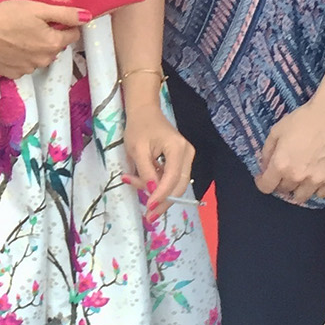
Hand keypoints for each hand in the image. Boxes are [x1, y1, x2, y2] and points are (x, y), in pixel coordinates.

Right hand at [0, 0, 85, 79]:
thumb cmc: (7, 14)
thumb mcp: (38, 8)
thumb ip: (65, 14)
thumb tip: (88, 17)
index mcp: (52, 44)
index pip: (72, 35)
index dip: (64, 24)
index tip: (50, 17)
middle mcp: (43, 60)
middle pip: (54, 47)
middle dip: (48, 36)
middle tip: (30, 23)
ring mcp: (27, 69)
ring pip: (39, 57)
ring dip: (34, 47)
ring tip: (17, 34)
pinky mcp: (12, 73)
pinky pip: (24, 65)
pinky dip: (20, 57)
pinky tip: (9, 45)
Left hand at [121, 96, 193, 218]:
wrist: (144, 110)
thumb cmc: (138, 126)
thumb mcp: (137, 149)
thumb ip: (146, 171)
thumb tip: (152, 192)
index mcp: (178, 149)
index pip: (172, 179)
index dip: (161, 195)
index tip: (149, 208)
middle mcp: (187, 154)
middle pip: (178, 186)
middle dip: (162, 200)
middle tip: (148, 214)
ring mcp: (186, 157)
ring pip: (176, 184)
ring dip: (158, 192)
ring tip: (138, 190)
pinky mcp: (181, 160)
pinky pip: (172, 178)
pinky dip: (159, 184)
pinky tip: (143, 182)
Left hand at [255, 95, 324, 204]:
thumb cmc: (302, 119)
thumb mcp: (276, 131)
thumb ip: (268, 151)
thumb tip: (265, 166)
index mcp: (281, 164)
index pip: (266, 186)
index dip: (261, 182)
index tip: (262, 177)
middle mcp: (297, 177)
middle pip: (284, 190)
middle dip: (279, 182)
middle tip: (282, 172)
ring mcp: (316, 180)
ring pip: (302, 197)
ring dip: (296, 189)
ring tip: (297, 177)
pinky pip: (320, 194)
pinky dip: (314, 189)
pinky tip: (313, 177)